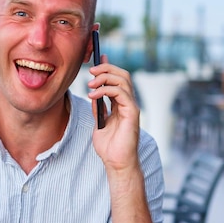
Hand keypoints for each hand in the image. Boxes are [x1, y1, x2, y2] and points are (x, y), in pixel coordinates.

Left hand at [88, 57, 139, 171]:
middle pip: (122, 75)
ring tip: (90, 84)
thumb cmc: (109, 147)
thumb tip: (93, 93)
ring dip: (105, 78)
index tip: (97, 59)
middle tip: (91, 72)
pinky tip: (94, 95)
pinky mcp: (132, 113)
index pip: (118, 79)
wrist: (116, 163)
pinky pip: (121, 93)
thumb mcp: (99, 123)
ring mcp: (132, 107)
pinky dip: (106, 90)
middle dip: (106, 69)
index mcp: (121, 104)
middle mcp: (128, 103)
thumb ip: (98, 108)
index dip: (109, 67)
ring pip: (123, 80)